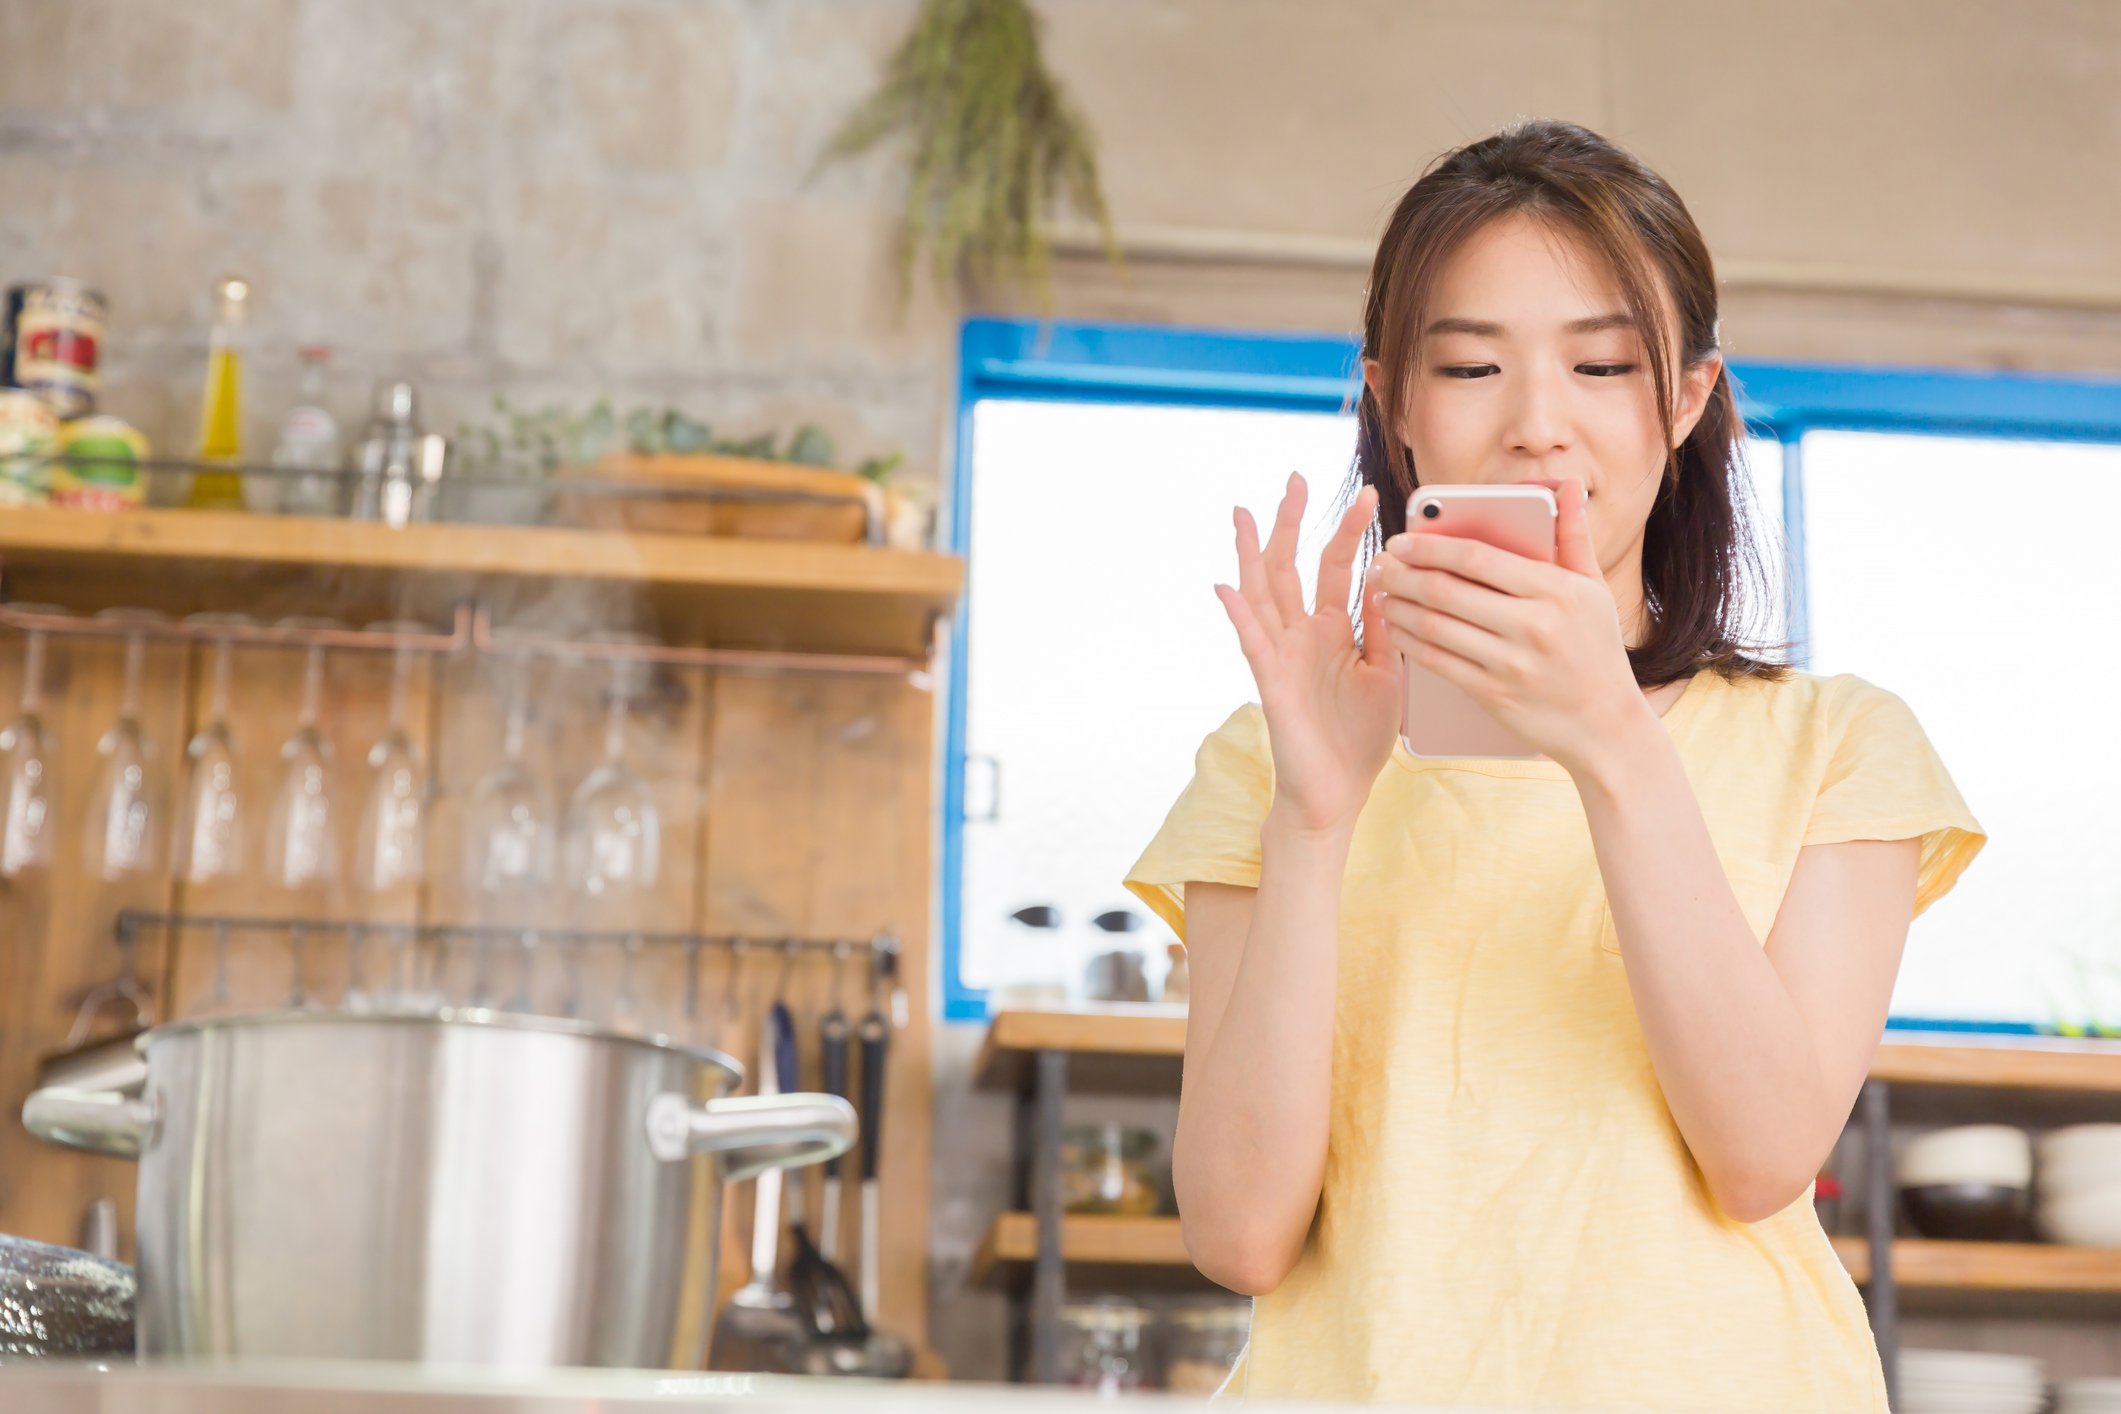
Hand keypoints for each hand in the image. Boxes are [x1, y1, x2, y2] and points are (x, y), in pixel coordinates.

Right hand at [1215, 474, 1399, 834]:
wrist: (1336, 795)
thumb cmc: (1357, 741)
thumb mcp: (1386, 677)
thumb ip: (1385, 632)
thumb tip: (1388, 581)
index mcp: (1332, 632)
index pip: (1337, 569)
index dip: (1351, 533)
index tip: (1371, 498)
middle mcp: (1302, 636)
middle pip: (1291, 567)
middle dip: (1294, 523)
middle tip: (1297, 478)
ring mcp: (1282, 657)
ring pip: (1262, 594)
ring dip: (1251, 553)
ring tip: (1242, 512)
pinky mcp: (1272, 684)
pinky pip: (1252, 644)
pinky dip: (1238, 615)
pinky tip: (1225, 587)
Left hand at [1372, 477, 1649, 774]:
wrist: (1608, 726)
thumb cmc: (1598, 651)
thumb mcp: (1594, 590)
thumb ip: (1573, 536)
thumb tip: (1568, 485)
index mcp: (1555, 591)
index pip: (1478, 557)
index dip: (1431, 546)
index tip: (1401, 539)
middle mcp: (1533, 625)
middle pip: (1448, 590)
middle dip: (1404, 574)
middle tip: (1379, 565)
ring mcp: (1512, 663)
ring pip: (1436, 626)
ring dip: (1399, 607)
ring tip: (1380, 593)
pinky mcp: (1494, 695)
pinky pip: (1439, 663)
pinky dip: (1410, 643)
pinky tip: (1395, 630)